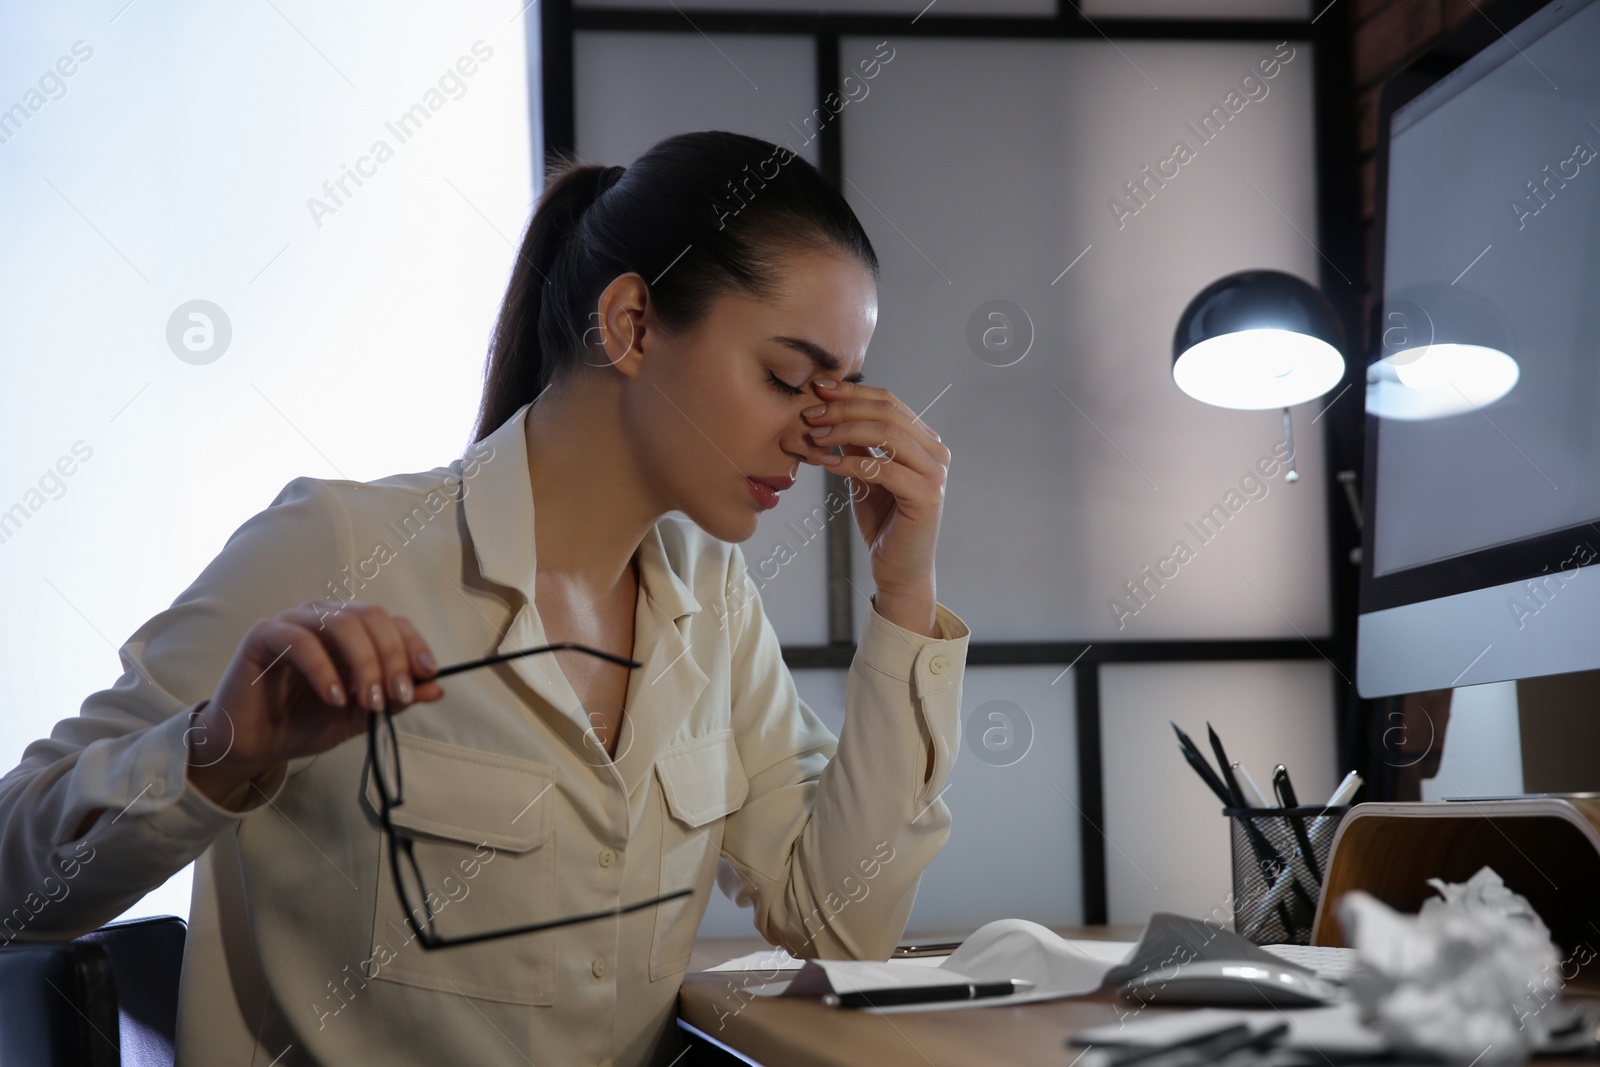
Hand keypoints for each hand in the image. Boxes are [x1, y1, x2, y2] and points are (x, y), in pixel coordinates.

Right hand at [186, 600, 443, 804]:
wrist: (255, 743)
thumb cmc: (306, 722)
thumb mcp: (361, 714)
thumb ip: (396, 698)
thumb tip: (437, 687)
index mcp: (351, 631)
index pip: (392, 622)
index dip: (413, 644)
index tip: (428, 673)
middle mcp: (325, 618)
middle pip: (371, 617)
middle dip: (391, 656)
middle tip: (395, 695)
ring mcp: (294, 622)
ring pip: (342, 623)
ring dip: (364, 663)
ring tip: (367, 701)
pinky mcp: (264, 635)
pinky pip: (301, 640)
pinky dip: (324, 669)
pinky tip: (334, 698)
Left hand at [804, 379, 948, 635]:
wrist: (899, 569)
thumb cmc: (883, 522)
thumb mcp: (864, 475)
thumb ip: (855, 445)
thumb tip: (822, 412)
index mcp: (924, 440)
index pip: (888, 401)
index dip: (851, 392)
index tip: (817, 390)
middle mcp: (936, 451)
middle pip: (887, 412)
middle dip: (843, 409)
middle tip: (809, 415)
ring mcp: (935, 473)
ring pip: (886, 434)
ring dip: (844, 431)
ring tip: (814, 437)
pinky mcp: (927, 496)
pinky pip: (883, 469)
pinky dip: (852, 463)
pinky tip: (827, 463)